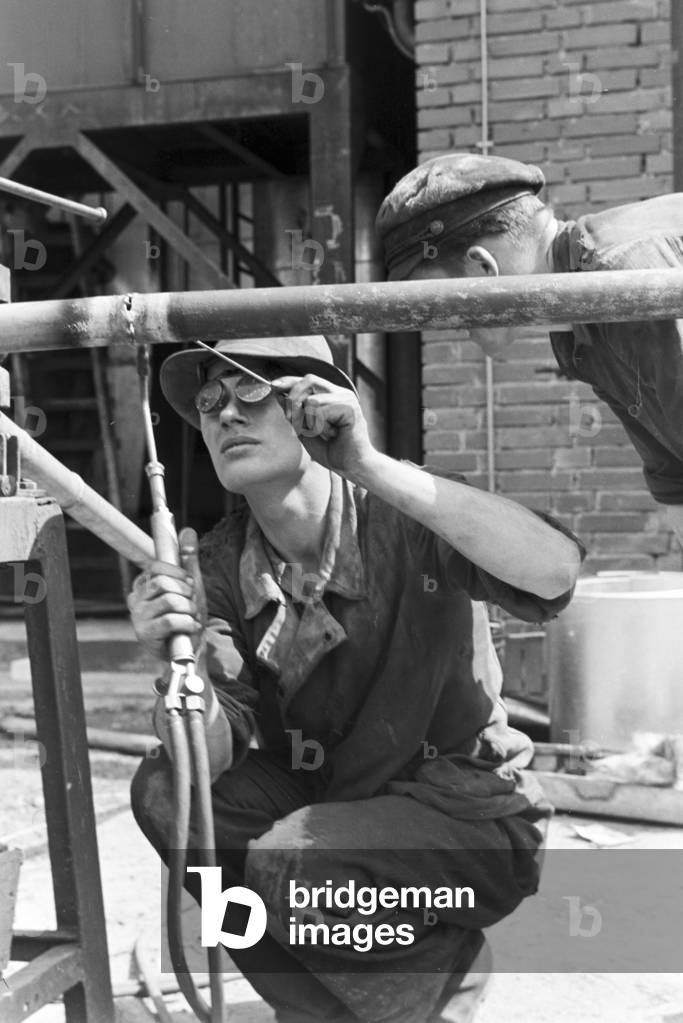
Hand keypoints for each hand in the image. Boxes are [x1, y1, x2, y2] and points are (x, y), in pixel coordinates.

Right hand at [126, 527, 206, 660]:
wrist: (189, 650)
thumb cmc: (187, 616)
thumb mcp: (191, 586)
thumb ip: (188, 559)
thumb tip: (188, 530)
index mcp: (143, 585)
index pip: (157, 567)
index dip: (178, 573)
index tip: (189, 583)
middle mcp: (136, 599)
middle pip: (163, 582)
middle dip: (186, 592)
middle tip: (192, 603)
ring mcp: (138, 617)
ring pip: (169, 600)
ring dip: (189, 609)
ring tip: (192, 617)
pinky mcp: (145, 634)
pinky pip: (171, 620)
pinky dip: (188, 623)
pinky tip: (191, 628)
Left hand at [271, 374, 376, 479]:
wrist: (353, 467)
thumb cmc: (333, 451)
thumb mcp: (306, 431)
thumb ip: (294, 413)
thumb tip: (279, 395)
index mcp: (332, 395)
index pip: (307, 380)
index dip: (289, 381)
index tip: (273, 386)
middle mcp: (340, 392)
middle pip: (308, 380)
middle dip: (293, 400)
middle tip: (294, 422)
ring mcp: (347, 398)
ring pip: (311, 401)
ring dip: (309, 422)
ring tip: (323, 433)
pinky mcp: (350, 408)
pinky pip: (320, 412)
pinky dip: (319, 427)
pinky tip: (332, 435)